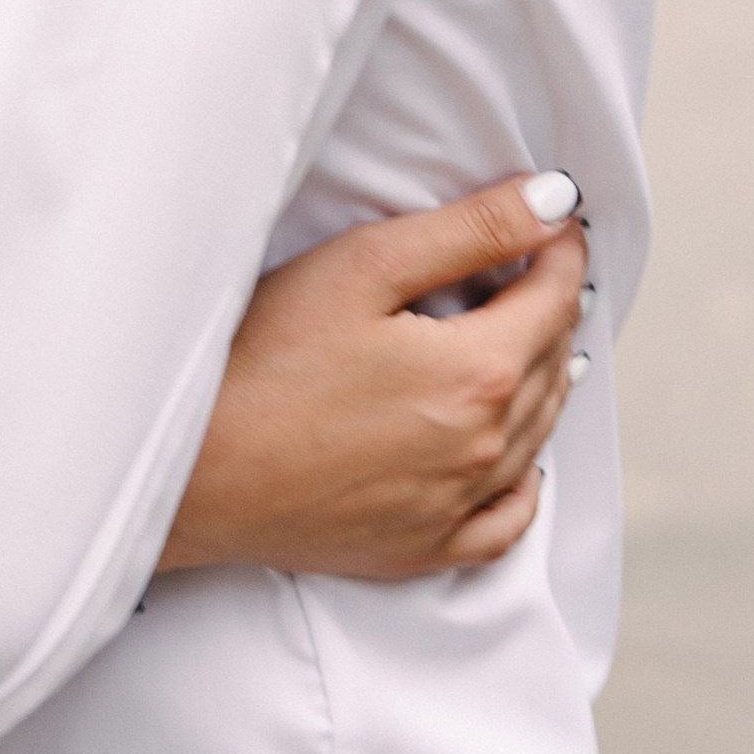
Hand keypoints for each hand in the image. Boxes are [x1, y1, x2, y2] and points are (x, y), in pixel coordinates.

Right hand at [158, 176, 590, 580]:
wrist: (193, 470)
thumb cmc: (260, 357)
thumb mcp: (360, 267)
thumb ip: (466, 231)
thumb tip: (552, 203)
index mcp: (478, 374)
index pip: (554, 298)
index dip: (560, 247)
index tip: (555, 217)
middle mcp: (485, 447)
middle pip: (551, 364)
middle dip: (552, 306)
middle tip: (536, 265)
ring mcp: (456, 507)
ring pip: (537, 436)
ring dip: (542, 379)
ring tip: (529, 339)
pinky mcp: (421, 549)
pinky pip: (506, 521)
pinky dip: (524, 482)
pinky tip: (514, 458)